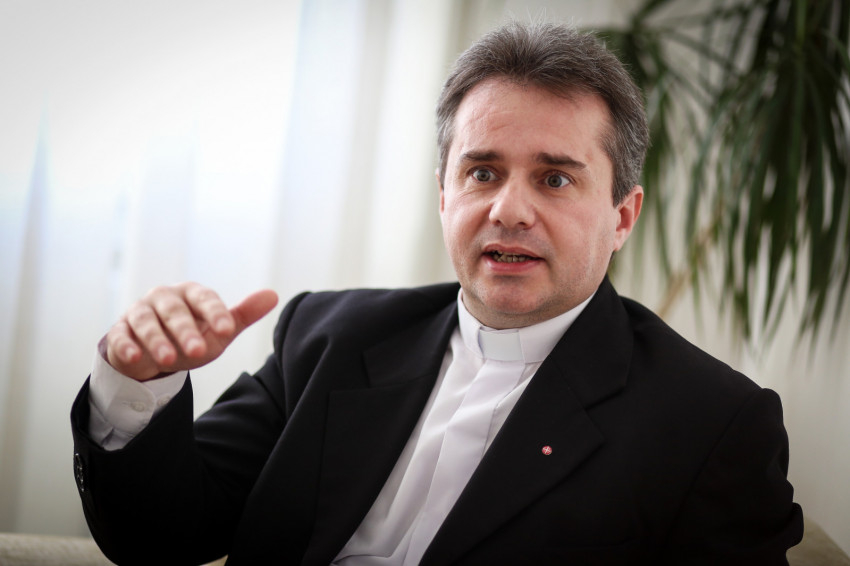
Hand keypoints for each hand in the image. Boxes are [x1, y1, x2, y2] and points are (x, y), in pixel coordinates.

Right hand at [105, 282, 278, 380]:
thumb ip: (243, 314)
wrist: (156, 353)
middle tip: (198, 351)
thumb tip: (273, 295)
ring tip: (169, 360)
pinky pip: (120, 336)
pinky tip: (134, 358)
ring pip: (146, 322)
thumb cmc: (193, 336)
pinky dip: (125, 346)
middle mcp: (164, 298)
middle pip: (174, 311)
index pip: (204, 298)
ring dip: (156, 340)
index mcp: (191, 293)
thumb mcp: (219, 329)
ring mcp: (139, 312)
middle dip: (185, 331)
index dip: (215, 313)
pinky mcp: (120, 331)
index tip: (226, 330)